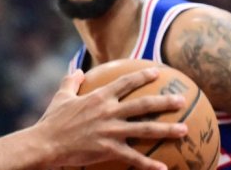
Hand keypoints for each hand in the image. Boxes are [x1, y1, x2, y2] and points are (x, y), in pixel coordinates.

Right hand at [36, 68, 187, 169]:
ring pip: (145, 129)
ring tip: (184, 130)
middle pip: (143, 104)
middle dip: (165, 101)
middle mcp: (109, 111)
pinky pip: (134, 157)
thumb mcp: (61, 97)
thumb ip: (71, 81)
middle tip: (181, 100)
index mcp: (99, 97)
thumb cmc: (52, 121)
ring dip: (167, 130)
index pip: (126, 82)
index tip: (158, 72)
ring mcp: (111, 131)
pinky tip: (164, 168)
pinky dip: (149, 164)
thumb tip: (78, 71)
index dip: (143, 76)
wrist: (46, 143)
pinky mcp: (109, 150)